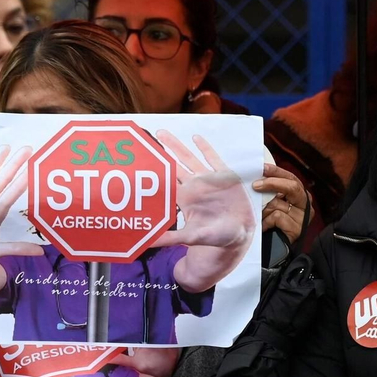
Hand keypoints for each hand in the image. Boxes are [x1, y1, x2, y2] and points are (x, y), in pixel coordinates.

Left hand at [154, 131, 256, 291]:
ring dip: (176, 146)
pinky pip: (213, 159)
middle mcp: (193, 186)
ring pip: (189, 158)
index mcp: (184, 199)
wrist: (238, 234)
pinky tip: (196, 138)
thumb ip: (171, 238)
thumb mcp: (191, 237)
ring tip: (162, 134)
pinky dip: (205, 148)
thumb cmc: (214, 237)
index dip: (152, 172)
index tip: (138, 162)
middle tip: (148, 137)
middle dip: (161, 152)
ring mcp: (208, 180)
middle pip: (173, 165)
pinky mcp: (224, 177)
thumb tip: (148, 242)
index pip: (164, 182)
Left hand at [254, 163, 309, 242]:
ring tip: (260, 216)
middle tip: (256, 185)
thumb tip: (257, 178)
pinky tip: (265, 227)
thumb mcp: (272, 203)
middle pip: (292, 186)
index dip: (277, 171)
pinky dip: (266, 221)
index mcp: (299, 194)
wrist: (276, 248)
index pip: (291, 178)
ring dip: (264, 210)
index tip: (262, 167)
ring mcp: (303, 216)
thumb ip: (271, 192)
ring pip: (279, 204)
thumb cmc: (273, 223)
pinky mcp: (298, 228)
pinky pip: (276, 217)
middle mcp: (305, 203)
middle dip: (272, 183)